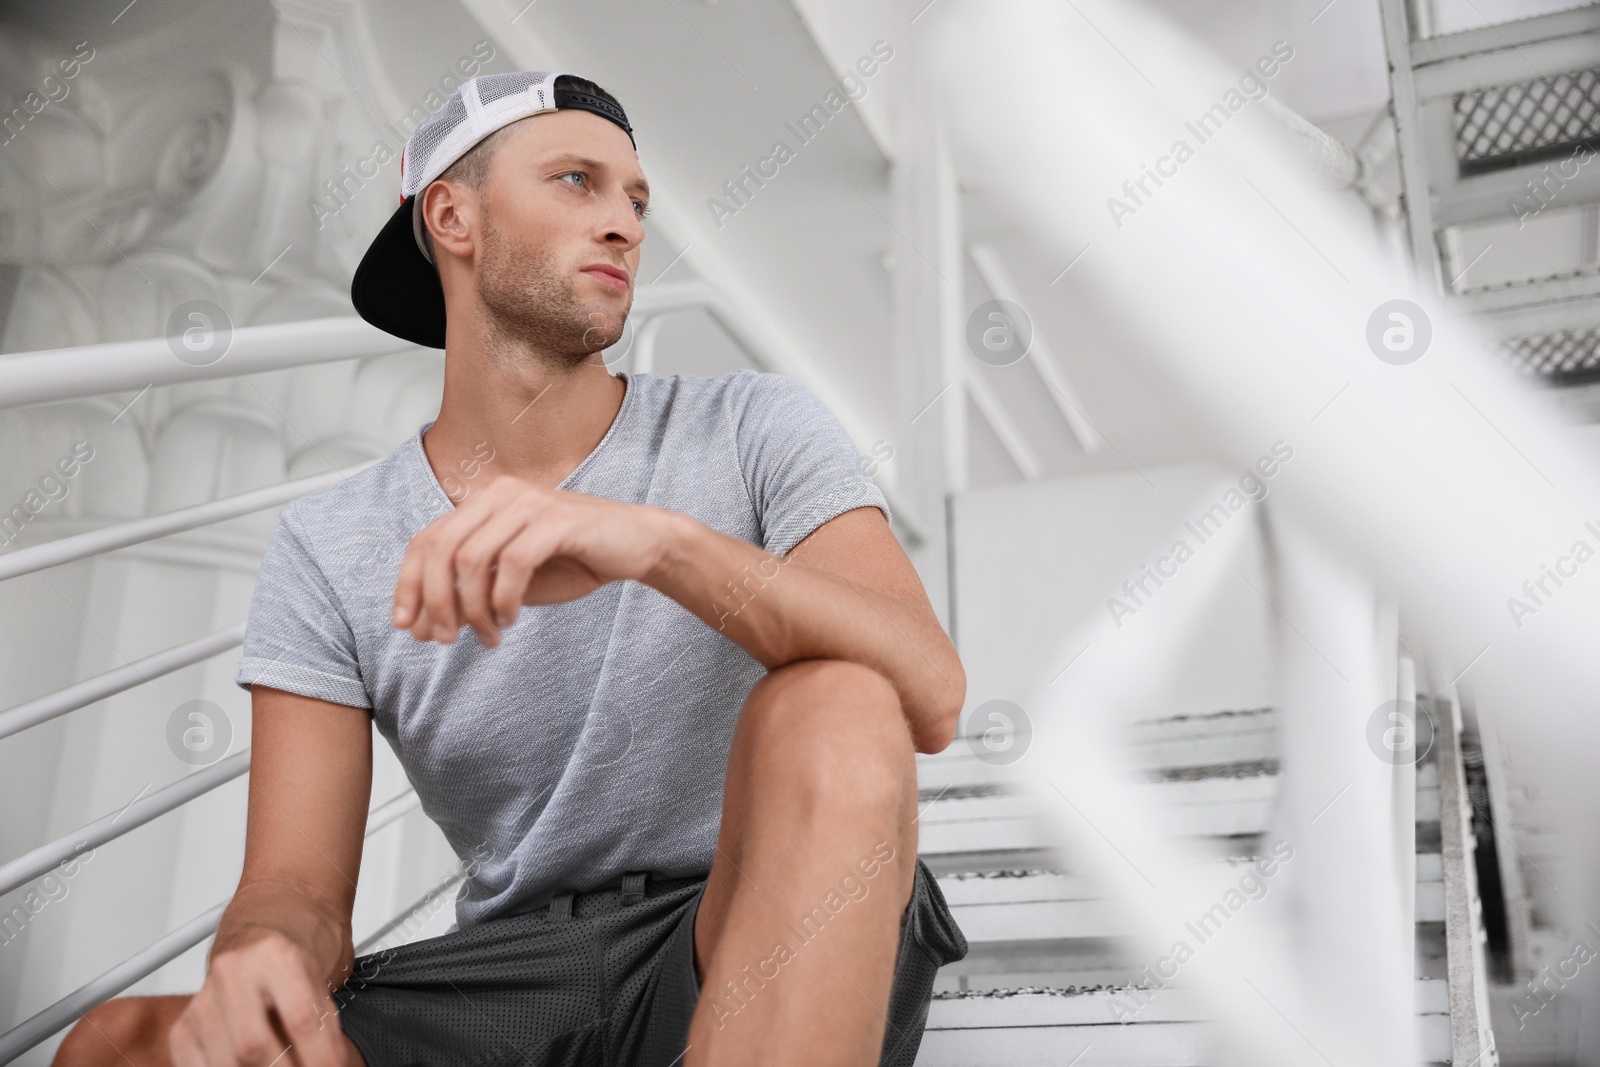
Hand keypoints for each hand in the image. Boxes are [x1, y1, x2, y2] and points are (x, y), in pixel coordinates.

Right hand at [169, 932, 348, 1066]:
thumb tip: (329, 1063)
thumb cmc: (301, 948)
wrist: (270, 920)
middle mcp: (235, 972)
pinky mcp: (187, 1021)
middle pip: (253, 1046)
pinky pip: (195, 1064)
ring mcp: (205, 997)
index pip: (301, 1020)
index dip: (321, 1056)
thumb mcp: (328, 970)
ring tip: (282, 1064)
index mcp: (278, 954)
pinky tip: (246, 1066)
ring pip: (226, 1061)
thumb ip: (324, 1017)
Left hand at [391, 475, 675, 646]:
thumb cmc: (574, 562)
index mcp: (484, 503)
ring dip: (472, 608)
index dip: (407, 584)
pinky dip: (505, 599)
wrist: (638, 545)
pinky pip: (513, 563)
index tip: (404, 626)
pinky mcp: (557, 520)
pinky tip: (512, 618)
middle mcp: (501, 495)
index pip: (426, 540)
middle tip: (443, 640)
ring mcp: (529, 503)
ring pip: (471, 559)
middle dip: (434, 601)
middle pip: (441, 548)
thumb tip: (419, 628)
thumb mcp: (510, 584)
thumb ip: (469, 597)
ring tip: (489, 635)